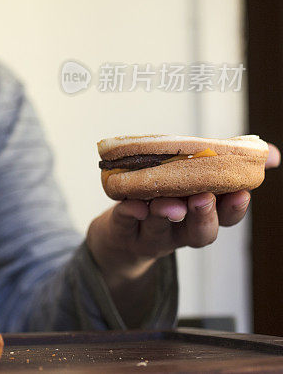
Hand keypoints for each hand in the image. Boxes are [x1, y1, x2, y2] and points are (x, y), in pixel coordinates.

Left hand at [86, 141, 279, 325]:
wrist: (120, 234)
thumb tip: (273, 154)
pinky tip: (132, 205)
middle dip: (203, 215)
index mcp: (200, 218)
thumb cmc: (164, 197)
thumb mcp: (196, 182)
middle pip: (197, 232)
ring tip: (167, 202)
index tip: (241, 193)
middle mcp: (178, 231)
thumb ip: (228, 166)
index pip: (224, 219)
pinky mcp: (122, 229)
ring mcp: (149, 233)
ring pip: (160, 228)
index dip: (233, 210)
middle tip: (202, 197)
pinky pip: (125, 222)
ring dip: (165, 214)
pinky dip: (129, 213)